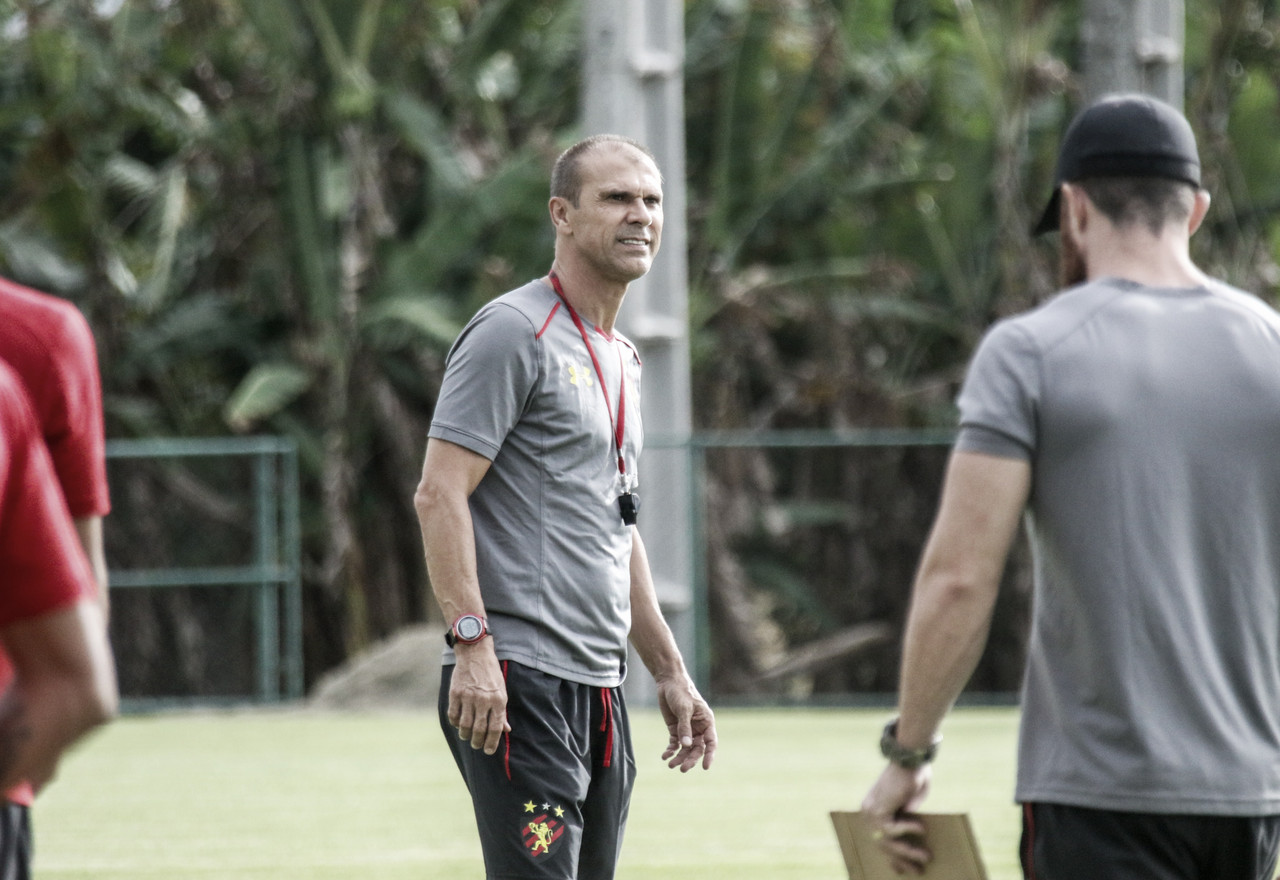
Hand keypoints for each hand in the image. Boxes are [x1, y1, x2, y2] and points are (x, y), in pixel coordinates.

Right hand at [447, 640, 509, 754]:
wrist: (475, 653)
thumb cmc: (491, 674)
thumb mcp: (501, 690)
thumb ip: (502, 711)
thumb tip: (506, 730)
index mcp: (498, 700)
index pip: (496, 728)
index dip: (492, 742)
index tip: (489, 751)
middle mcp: (483, 699)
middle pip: (479, 729)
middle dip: (477, 742)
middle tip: (476, 745)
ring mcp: (468, 696)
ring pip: (465, 725)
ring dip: (465, 735)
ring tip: (467, 737)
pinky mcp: (455, 693)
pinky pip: (454, 715)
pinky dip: (456, 723)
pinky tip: (459, 724)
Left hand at [655, 675, 715, 771]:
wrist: (668, 682)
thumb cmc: (681, 692)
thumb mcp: (684, 708)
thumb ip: (684, 727)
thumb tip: (685, 746)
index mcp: (706, 722)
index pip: (711, 742)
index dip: (710, 755)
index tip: (705, 767)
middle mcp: (698, 728)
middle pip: (697, 749)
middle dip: (690, 759)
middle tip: (682, 769)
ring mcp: (687, 730)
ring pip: (685, 749)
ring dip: (679, 757)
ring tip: (670, 765)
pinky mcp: (675, 729)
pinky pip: (675, 744)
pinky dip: (671, 750)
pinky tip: (665, 756)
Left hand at [861, 762, 932, 874]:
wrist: (909, 757)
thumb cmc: (913, 776)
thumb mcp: (912, 802)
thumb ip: (909, 818)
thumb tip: (914, 839)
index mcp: (874, 810)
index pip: (879, 840)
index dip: (891, 857)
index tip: (902, 871)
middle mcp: (868, 813)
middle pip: (883, 845)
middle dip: (902, 860)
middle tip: (918, 871)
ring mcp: (871, 811)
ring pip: (889, 841)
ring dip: (909, 852)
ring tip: (927, 857)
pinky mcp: (879, 809)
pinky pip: (893, 829)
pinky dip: (908, 830)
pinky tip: (923, 829)